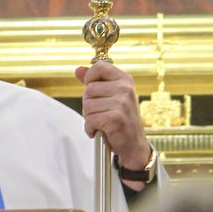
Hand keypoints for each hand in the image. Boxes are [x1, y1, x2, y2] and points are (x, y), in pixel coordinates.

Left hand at [75, 61, 151, 176]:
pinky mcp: (116, 118)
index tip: (93, 91)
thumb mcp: (111, 96)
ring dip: (89, 118)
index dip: (90, 78)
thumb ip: (95, 82)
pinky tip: (99, 131)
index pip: (99, 66)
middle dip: (89, 105)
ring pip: (87, 105)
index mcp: (125, 80)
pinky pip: (90, 120)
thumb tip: (78, 70)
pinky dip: (90, 129)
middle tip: (100, 113)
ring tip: (101, 123)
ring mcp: (122, 103)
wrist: (134, 145)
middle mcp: (125, 89)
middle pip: (89, 90)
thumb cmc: (121, 120)